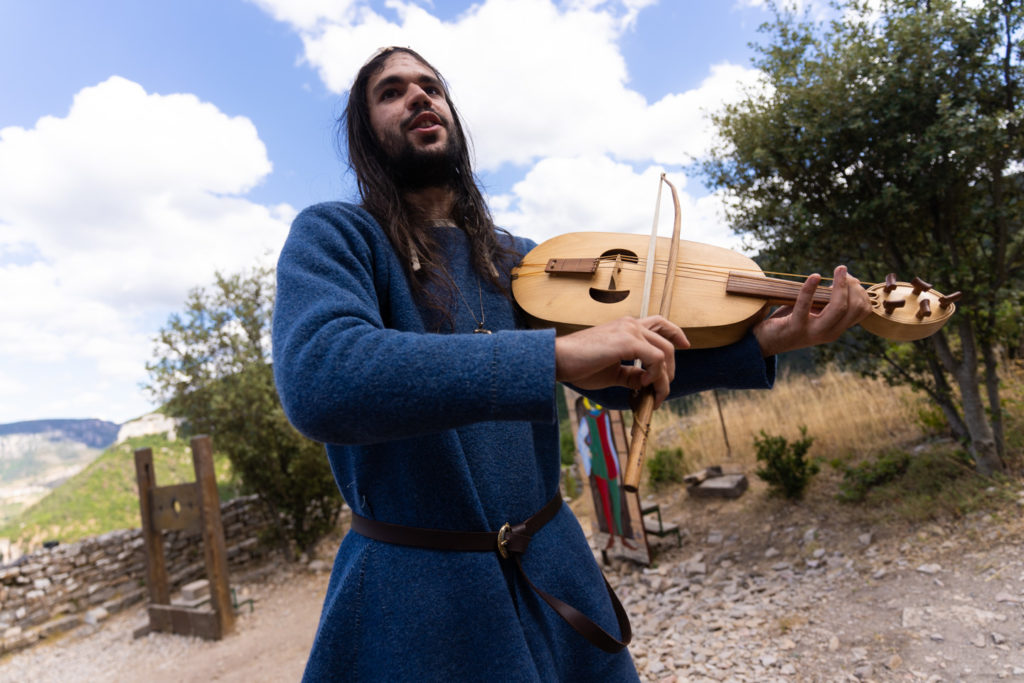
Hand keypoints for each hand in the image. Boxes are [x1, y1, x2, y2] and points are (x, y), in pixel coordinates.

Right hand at [555, 316, 689, 407]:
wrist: (558, 360)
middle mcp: (631, 324)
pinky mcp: (628, 341)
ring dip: (664, 376)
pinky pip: (656, 359)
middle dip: (671, 368)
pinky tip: (643, 385)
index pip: (660, 324)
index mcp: (626, 327)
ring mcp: (630, 330)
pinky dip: (655, 374)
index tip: (686, 345)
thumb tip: (647, 383)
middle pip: (667, 341)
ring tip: (655, 393)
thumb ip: (631, 374)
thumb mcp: (611, 372)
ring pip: (664, 351)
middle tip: (663, 389)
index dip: (676, 333)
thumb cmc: (579, 366)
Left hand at [752, 265, 871, 356]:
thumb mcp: (814, 311)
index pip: (862, 311)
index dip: (861, 291)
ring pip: (838, 307)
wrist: (764, 342)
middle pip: (854, 307)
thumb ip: (828, 300)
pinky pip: (805, 306)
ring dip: (840, 285)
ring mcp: (813, 332)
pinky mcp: (795, 328)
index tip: (850, 278)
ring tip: (838, 269)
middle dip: (853, 286)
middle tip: (842, 271)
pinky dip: (810, 289)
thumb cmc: (790, 321)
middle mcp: (829, 333)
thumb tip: (844, 280)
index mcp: (836, 329)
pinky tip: (814, 276)